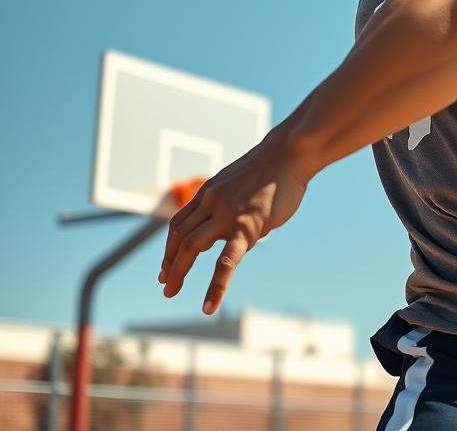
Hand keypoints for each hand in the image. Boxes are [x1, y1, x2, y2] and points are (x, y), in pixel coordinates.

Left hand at [158, 128, 308, 314]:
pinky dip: (215, 287)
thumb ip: (233, 202)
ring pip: (192, 247)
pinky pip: (226, 261)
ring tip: (172, 292)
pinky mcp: (246, 227)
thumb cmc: (275, 166)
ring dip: (178, 272)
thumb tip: (237, 226)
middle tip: (166, 286)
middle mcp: (211, 202)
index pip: (179, 222)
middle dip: (169, 263)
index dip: (170, 246)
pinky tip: (209, 306)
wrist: (290, 152)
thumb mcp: (243, 182)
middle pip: (179, 236)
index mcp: (210, 192)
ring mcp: (226, 214)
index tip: (167, 264)